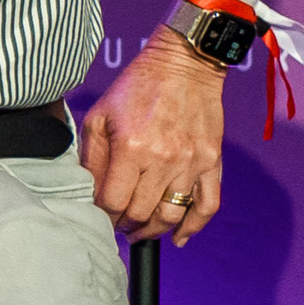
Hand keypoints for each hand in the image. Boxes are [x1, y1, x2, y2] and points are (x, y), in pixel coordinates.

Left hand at [82, 29, 226, 244]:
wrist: (184, 66)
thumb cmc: (136, 88)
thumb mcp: (100, 115)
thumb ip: (93, 157)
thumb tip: (91, 192)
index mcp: (132, 148)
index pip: (113, 201)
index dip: (103, 214)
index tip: (99, 214)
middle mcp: (164, 160)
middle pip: (141, 213)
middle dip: (124, 224)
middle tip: (117, 225)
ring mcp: (191, 163)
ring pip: (171, 214)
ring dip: (153, 229)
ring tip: (140, 231)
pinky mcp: (212, 162)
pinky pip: (208, 205)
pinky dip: (194, 226)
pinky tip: (179, 238)